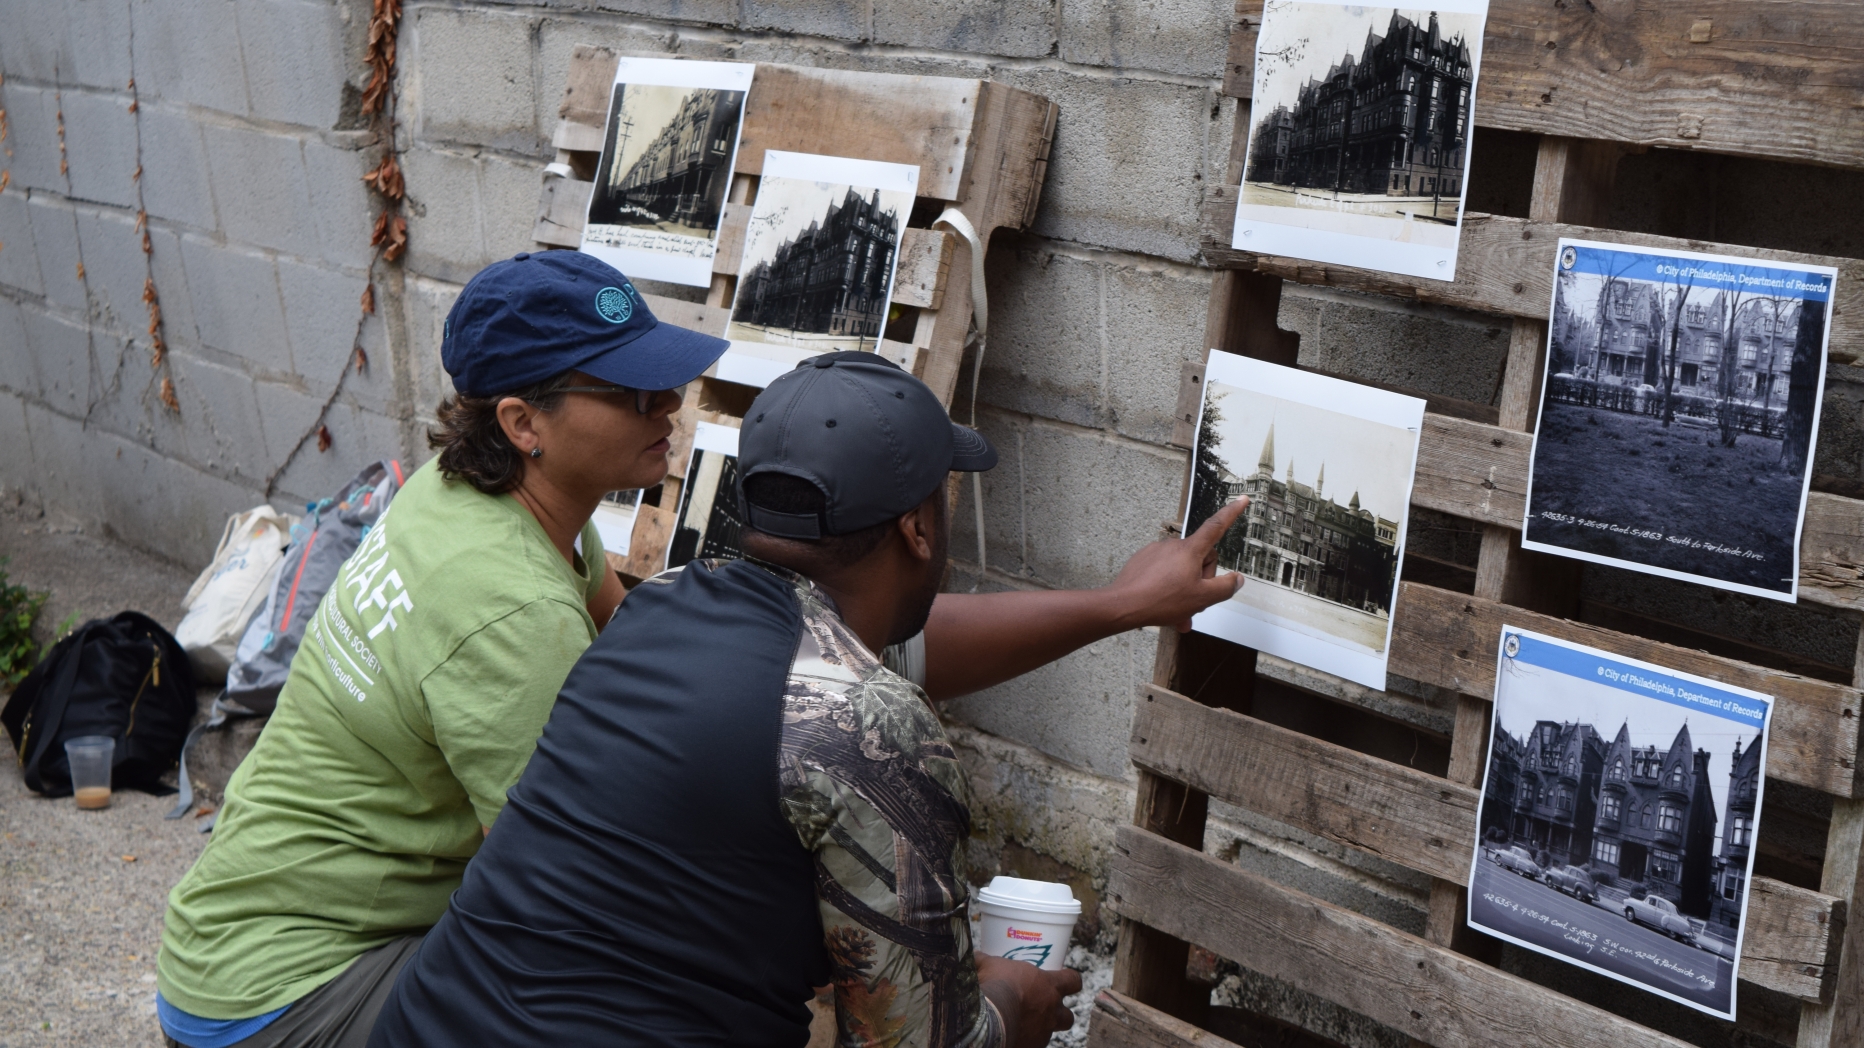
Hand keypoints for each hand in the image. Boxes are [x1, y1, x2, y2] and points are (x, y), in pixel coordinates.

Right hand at [976, 953, 1080, 1047]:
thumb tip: (975, 956)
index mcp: (1048, 986)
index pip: (1074, 980)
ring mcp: (1043, 1032)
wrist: (987, 1019)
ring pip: (1049, 1033)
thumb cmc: (994, 986)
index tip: (1064, 979)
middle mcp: (1051, 1011)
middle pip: (1069, 1017)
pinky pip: (1031, 1044)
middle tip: (1044, 1009)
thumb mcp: (988, 965)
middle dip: (1060, 1014)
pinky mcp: (1031, 1047)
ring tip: (1020, 1024)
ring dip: (1039, 1028)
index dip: (1071, 980)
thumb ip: (986, 960)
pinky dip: (1024, 1040)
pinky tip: (1010, 1035)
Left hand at [1103, 497, 1248, 632]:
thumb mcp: (1201, 598)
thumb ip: (1224, 587)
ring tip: (1178, 611)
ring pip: (1181, 569)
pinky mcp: (1143, 560)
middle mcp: (1173, 545)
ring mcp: (1156, 552)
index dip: (1231, 513)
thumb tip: (1237, 579)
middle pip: (1200, 558)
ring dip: (1184, 588)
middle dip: (1201, 580)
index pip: (1216, 526)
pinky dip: (1168, 587)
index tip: (1242, 500)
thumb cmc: (1161, 600)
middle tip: (1194, 602)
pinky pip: (1164, 572)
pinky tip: (1163, 602)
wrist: (1123, 605)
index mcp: (1190, 550)